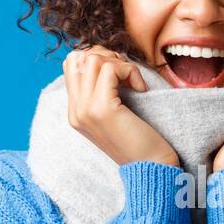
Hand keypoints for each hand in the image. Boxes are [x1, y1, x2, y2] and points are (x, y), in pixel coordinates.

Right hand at [64, 46, 178, 167]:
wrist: (152, 168)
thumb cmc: (141, 140)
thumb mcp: (115, 114)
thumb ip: (103, 92)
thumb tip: (107, 59)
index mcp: (75, 112)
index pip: (71, 65)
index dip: (96, 57)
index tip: (119, 72)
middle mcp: (75, 111)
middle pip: (77, 58)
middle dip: (105, 55)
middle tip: (126, 73)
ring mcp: (85, 110)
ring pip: (92, 59)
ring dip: (119, 63)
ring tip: (133, 81)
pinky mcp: (102, 110)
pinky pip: (110, 69)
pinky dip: (130, 72)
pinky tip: (141, 89)